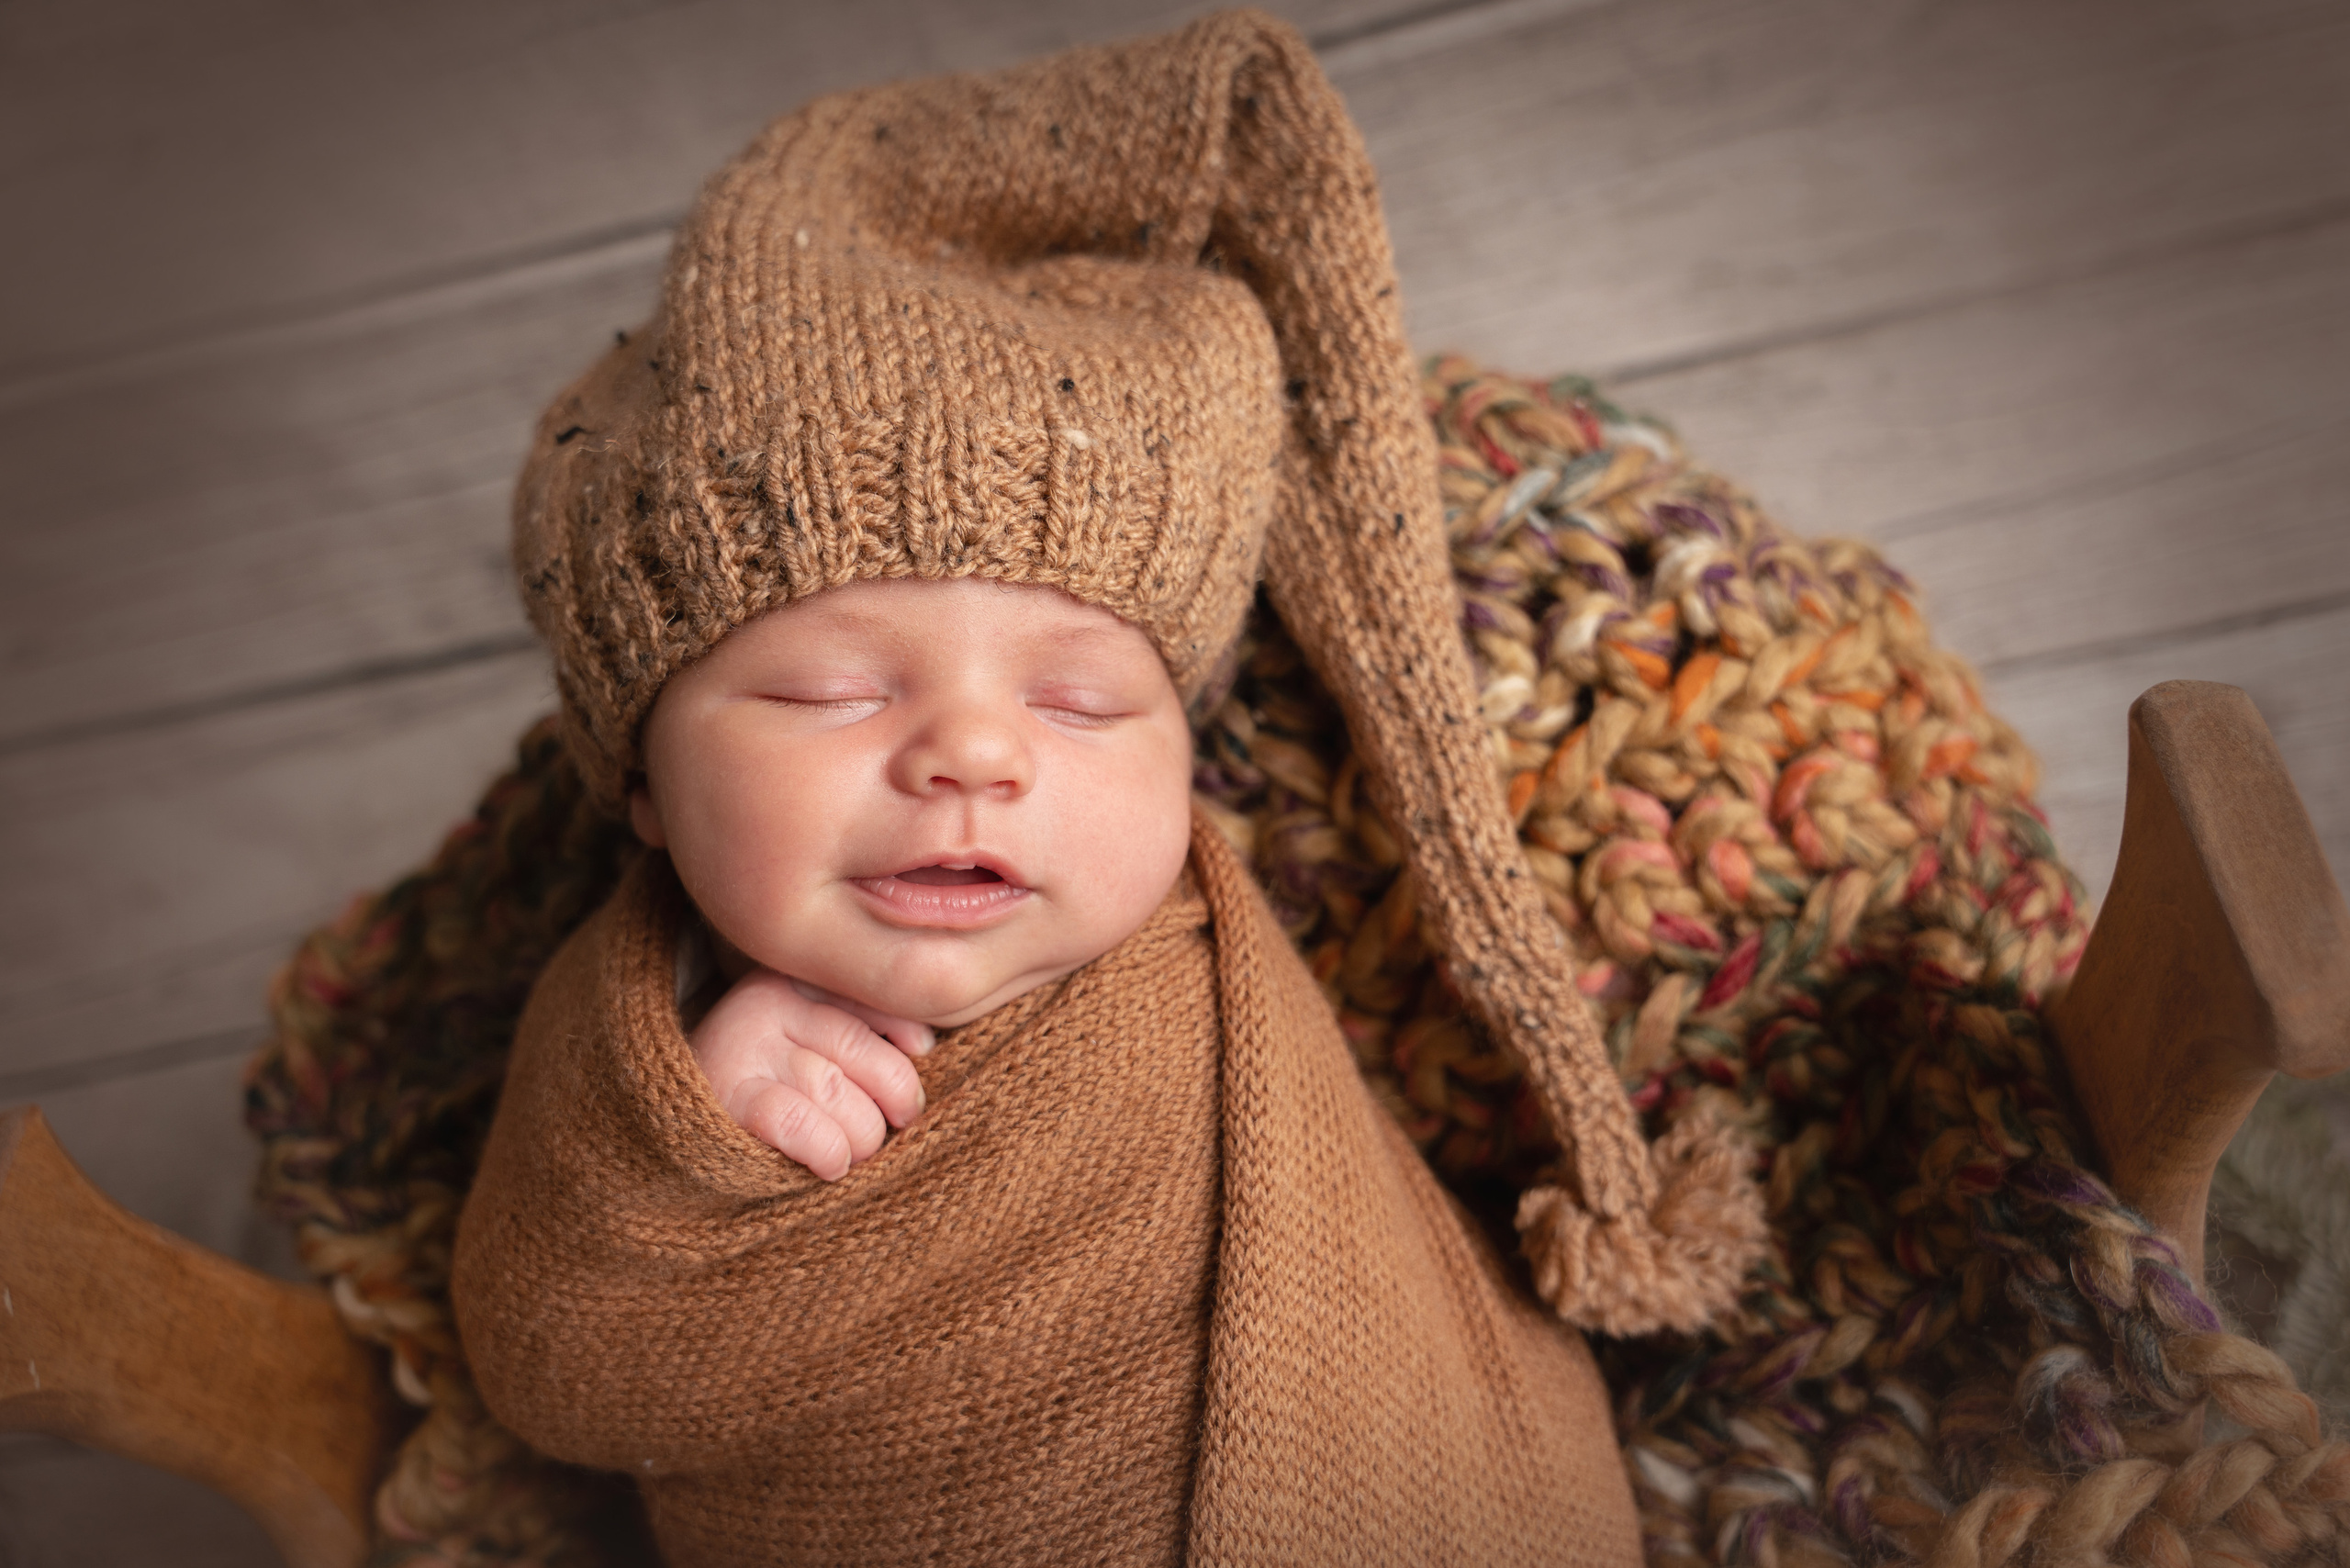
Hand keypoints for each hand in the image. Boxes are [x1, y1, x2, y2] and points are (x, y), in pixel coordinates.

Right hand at [688, 970, 933, 1178]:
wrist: (674, 1128)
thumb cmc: (768, 1091)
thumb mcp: (808, 1045)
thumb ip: (860, 1032)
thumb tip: (924, 1044)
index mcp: (791, 983)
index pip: (867, 994)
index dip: (905, 1028)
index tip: (920, 1055)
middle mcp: (762, 1005)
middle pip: (859, 1048)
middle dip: (893, 1099)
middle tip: (894, 1124)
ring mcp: (740, 1050)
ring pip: (835, 1091)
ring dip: (862, 1136)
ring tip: (853, 1151)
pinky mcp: (725, 1100)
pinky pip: (801, 1124)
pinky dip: (829, 1151)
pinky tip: (829, 1164)